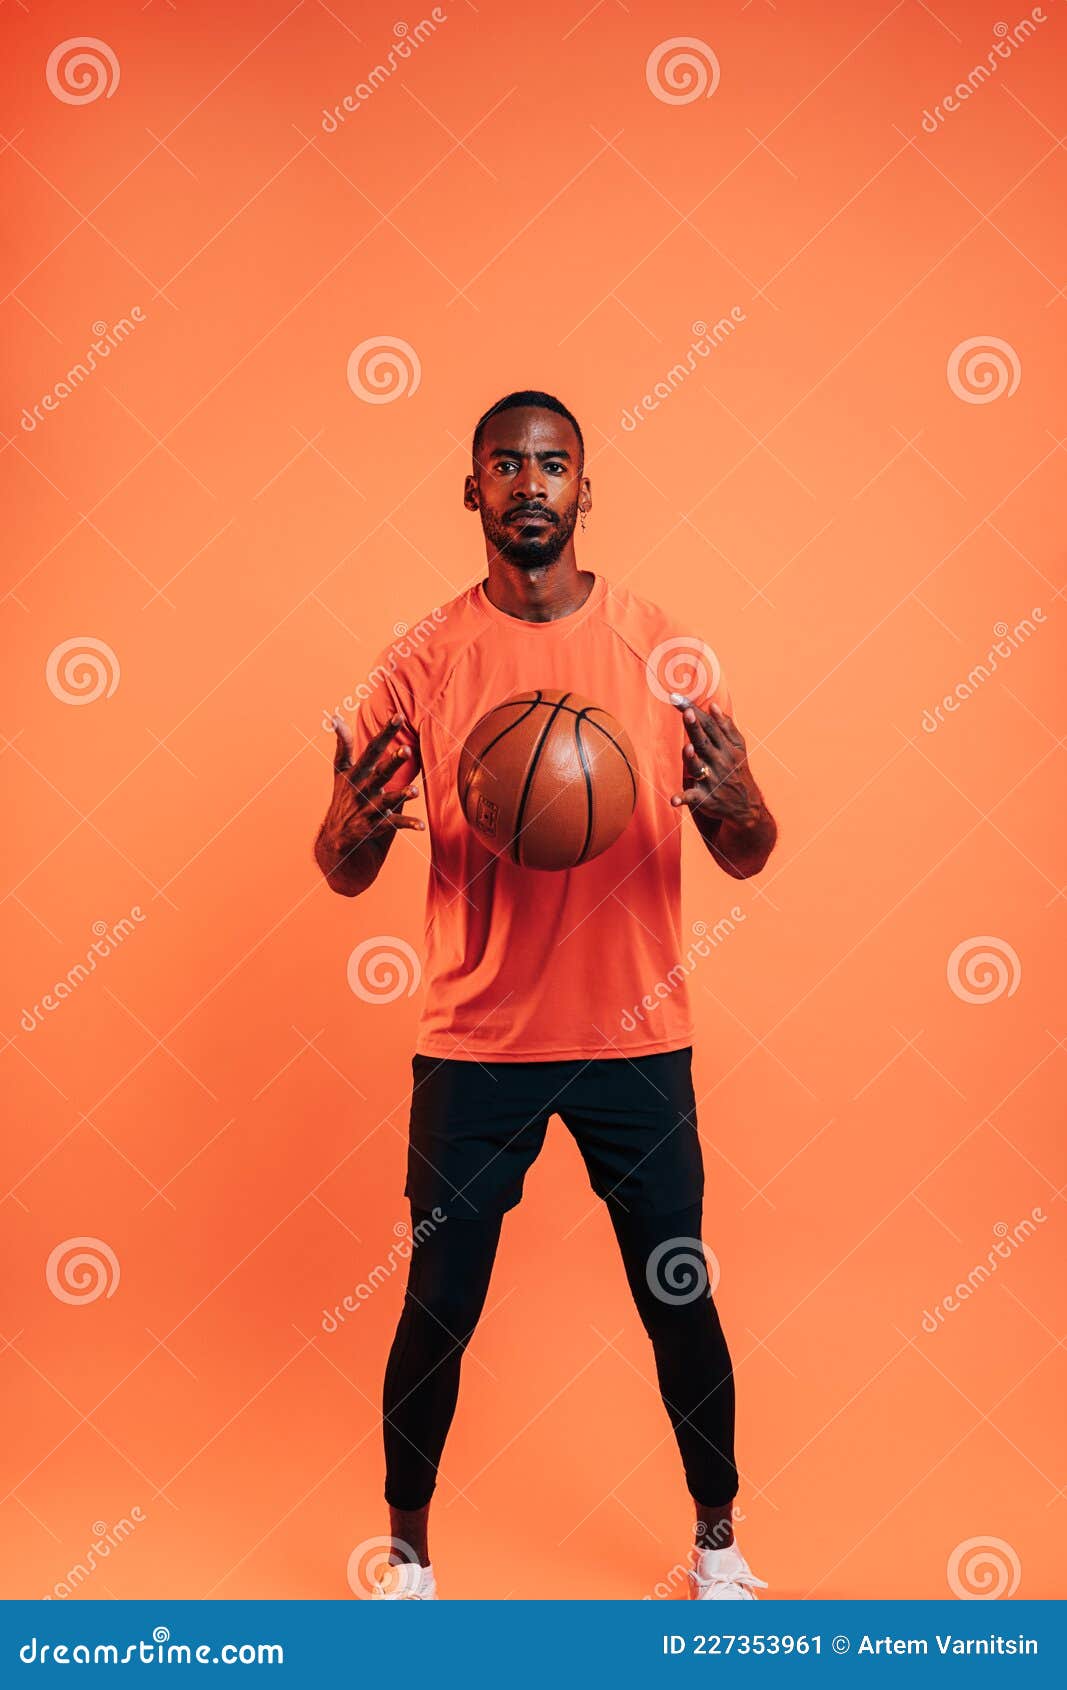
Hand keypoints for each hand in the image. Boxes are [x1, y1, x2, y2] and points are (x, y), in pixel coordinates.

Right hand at [325, 711, 424, 851]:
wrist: (336, 835)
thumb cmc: (343, 796)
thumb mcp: (340, 770)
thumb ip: (343, 744)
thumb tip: (335, 717)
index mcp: (357, 773)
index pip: (372, 749)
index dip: (385, 733)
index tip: (398, 716)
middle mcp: (363, 789)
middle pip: (380, 773)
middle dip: (393, 762)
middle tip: (406, 750)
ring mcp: (369, 808)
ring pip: (387, 801)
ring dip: (401, 796)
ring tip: (414, 791)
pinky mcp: (376, 826)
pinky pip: (394, 824)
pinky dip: (407, 824)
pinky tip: (421, 826)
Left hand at [668, 693, 761, 826]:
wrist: (747, 808)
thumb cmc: (737, 772)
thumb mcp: (738, 749)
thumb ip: (726, 727)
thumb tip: (713, 706)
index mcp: (725, 748)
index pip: (708, 725)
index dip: (694, 711)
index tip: (677, 698)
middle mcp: (718, 762)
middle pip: (704, 741)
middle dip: (696, 727)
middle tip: (688, 713)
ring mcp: (711, 780)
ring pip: (699, 768)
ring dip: (693, 759)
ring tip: (688, 749)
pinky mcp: (705, 799)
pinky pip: (692, 798)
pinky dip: (683, 799)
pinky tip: (674, 800)